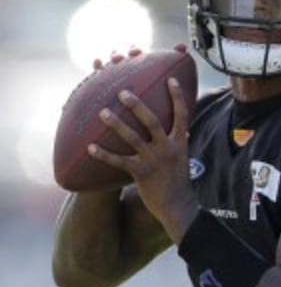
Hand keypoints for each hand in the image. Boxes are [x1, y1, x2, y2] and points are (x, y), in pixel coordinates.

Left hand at [87, 78, 196, 242]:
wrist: (178, 207)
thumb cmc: (178, 182)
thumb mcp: (182, 159)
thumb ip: (178, 143)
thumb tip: (184, 130)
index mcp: (180, 144)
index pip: (182, 116)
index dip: (178, 97)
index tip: (171, 79)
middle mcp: (168, 150)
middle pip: (152, 122)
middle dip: (137, 106)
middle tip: (122, 92)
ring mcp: (154, 162)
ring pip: (133, 139)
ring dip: (116, 125)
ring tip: (102, 113)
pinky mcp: (142, 174)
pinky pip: (119, 161)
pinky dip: (103, 154)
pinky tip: (90, 147)